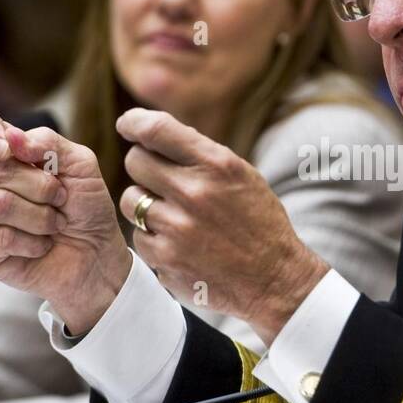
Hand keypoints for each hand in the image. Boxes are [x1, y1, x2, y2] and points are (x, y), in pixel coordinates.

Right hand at [0, 106, 131, 333]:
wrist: (98, 254)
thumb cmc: (87, 208)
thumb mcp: (81, 165)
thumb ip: (48, 142)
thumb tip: (10, 137)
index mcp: (8, 152)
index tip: (7, 149)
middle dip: (42, 188)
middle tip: (62, 201)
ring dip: (40, 218)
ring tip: (55, 225)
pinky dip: (30, 243)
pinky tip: (41, 246)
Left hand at [116, 109, 328, 344]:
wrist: (275, 279)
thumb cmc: (258, 222)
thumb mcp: (242, 176)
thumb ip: (200, 154)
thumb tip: (152, 131)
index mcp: (217, 165)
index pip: (155, 129)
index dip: (133, 123)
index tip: (128, 126)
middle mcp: (194, 192)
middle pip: (135, 162)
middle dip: (145, 168)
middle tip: (163, 182)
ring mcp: (177, 228)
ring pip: (130, 200)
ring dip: (145, 204)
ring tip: (174, 215)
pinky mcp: (165, 258)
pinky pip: (138, 236)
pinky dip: (153, 239)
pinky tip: (179, 244)